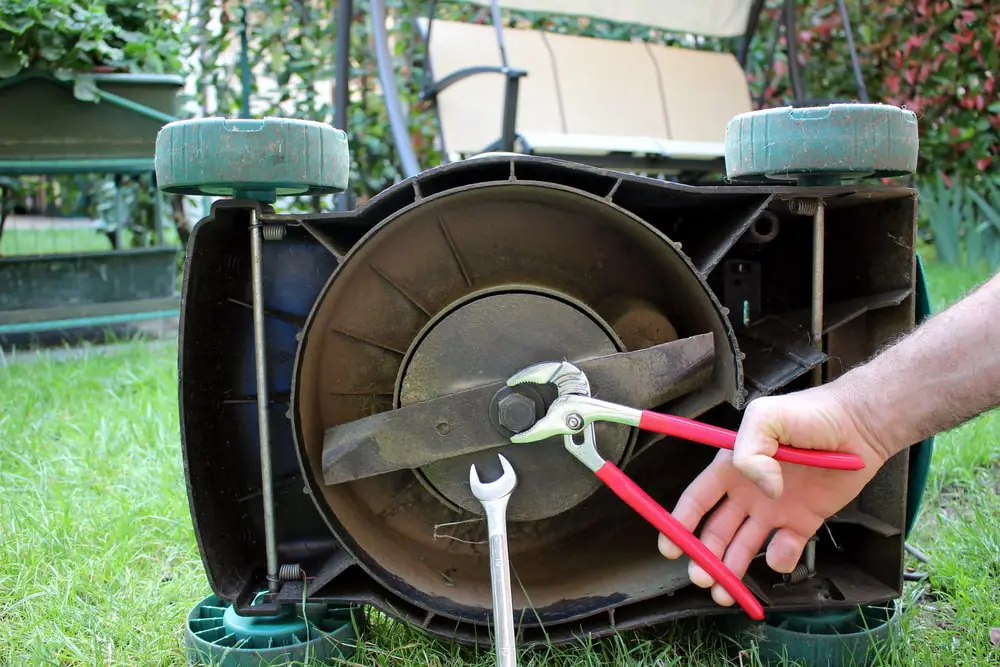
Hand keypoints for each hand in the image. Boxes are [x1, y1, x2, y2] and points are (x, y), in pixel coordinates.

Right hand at [657, 385, 889, 607]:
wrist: (859, 425)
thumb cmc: (810, 413)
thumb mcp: (767, 417)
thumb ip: (751, 450)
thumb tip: (763, 490)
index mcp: (731, 467)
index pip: (698, 499)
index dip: (680, 523)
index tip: (670, 547)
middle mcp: (748, 491)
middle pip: (716, 530)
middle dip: (704, 556)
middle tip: (701, 577)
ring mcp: (775, 508)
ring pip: (743, 547)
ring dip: (731, 569)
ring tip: (723, 592)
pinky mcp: (803, 521)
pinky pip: (785, 549)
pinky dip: (779, 558)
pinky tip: (780, 553)